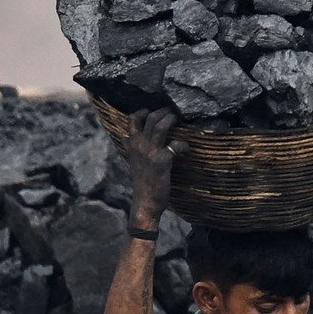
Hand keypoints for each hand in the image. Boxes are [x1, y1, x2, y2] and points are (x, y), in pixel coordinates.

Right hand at [126, 108, 188, 228]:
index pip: (132, 120)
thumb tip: (125, 137)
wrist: (145, 202)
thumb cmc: (141, 183)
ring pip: (161, 125)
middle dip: (164, 112)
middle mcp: (139, 145)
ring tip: (179, 120)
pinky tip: (186, 149)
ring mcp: (150, 152)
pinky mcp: (162, 160)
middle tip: (173, 113)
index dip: (143, 112)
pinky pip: (176, 144)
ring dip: (172, 119)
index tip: (153, 111)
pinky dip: (184, 145)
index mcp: (131, 145)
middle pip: (151, 118)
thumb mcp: (131, 162)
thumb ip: (130, 148)